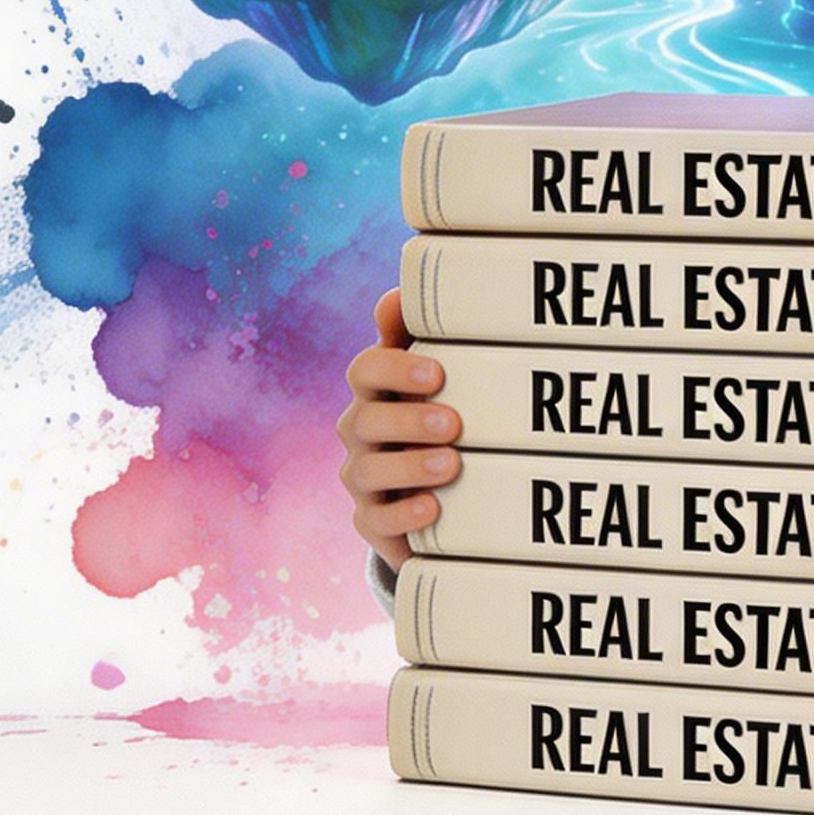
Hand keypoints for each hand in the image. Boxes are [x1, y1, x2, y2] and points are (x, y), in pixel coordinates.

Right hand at [336, 286, 459, 570]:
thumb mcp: (429, 376)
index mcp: (374, 391)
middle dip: (407, 420)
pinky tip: (432, 508)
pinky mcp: (372, 521)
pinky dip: (402, 515)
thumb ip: (415, 334)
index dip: (394, 369)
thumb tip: (398, 293)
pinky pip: (374, 521)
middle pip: (364, 421)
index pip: (364, 370)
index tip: (437, 372)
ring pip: (367, 472)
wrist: (431, 486)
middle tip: (453, 422)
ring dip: (408, 466)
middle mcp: (360, 432)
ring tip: (452, 463)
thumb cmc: (431, 414)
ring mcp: (363, 478)